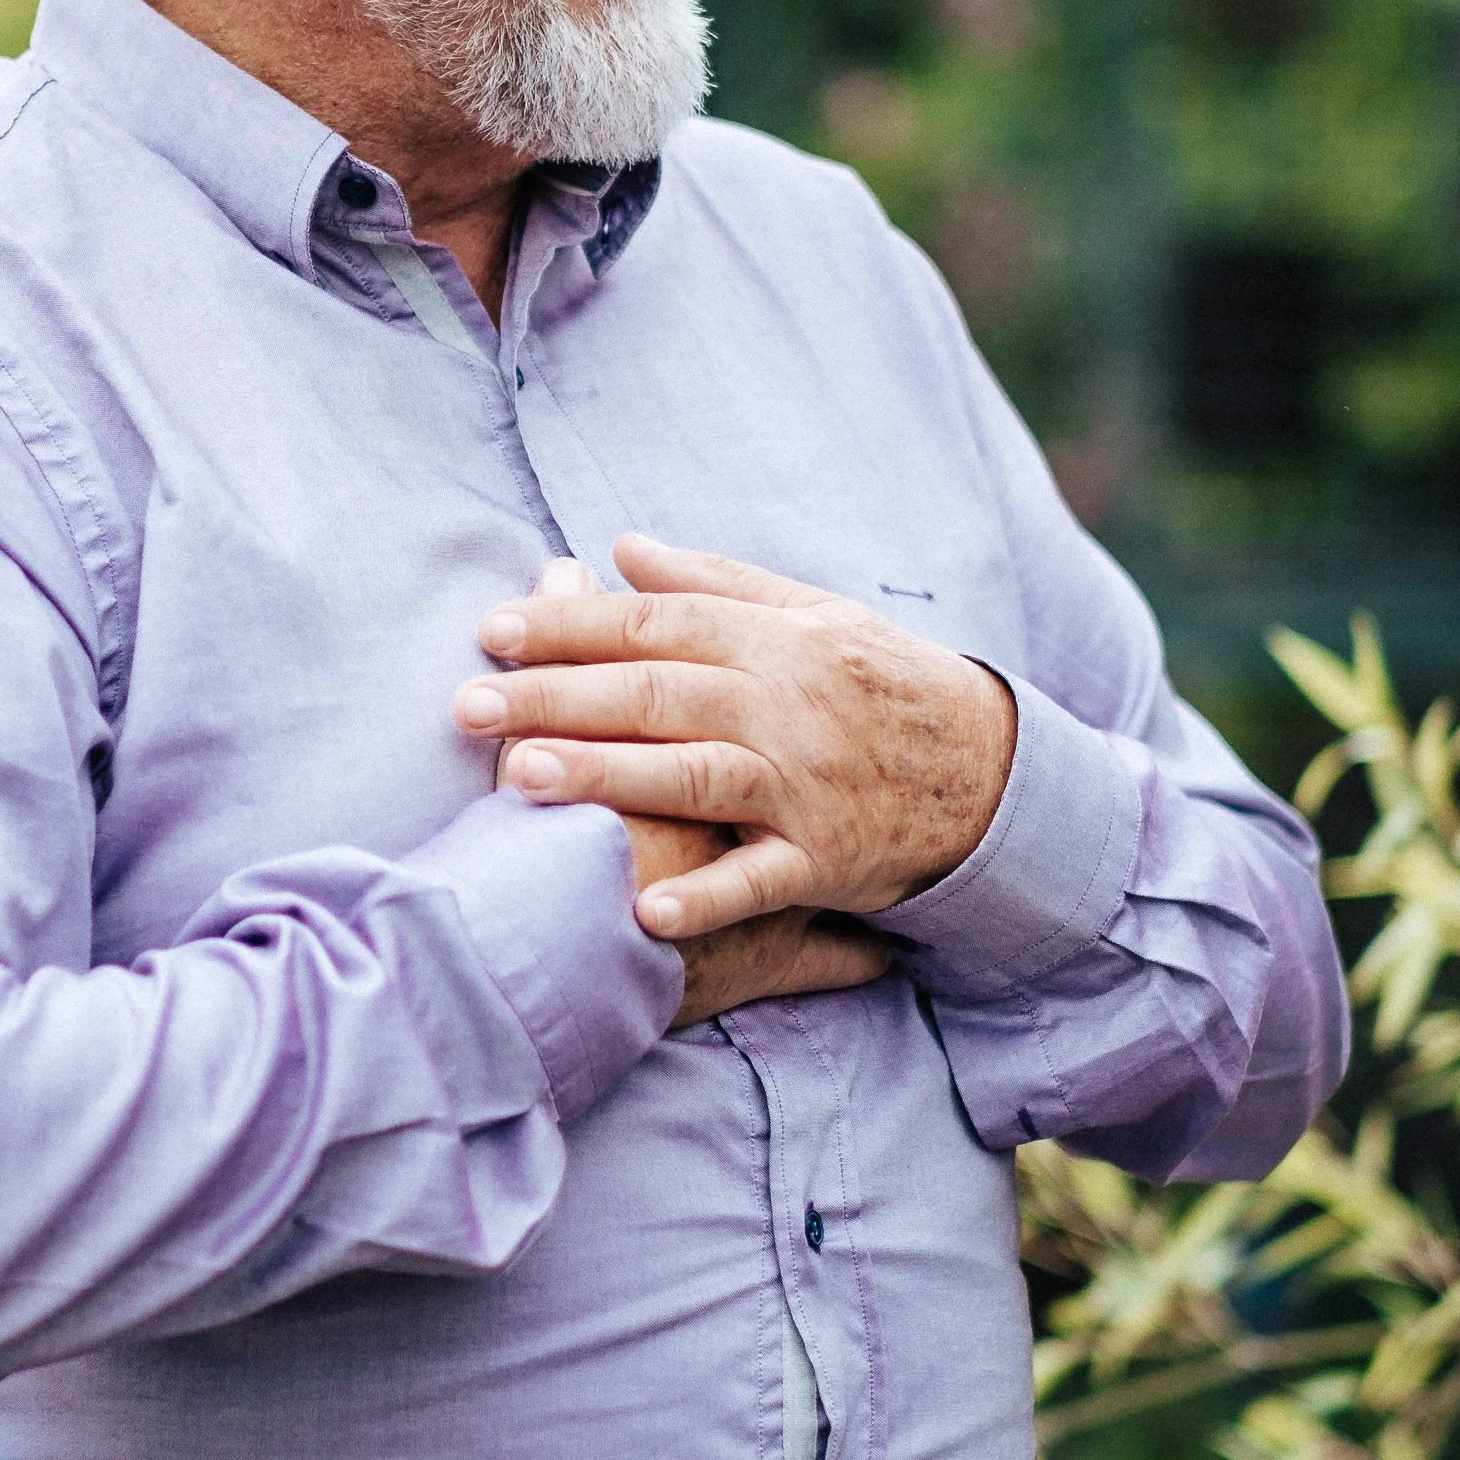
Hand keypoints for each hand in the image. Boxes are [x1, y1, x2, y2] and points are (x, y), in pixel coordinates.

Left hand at [491, 556, 894, 1018]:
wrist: (992, 770)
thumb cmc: (881, 686)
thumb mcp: (814, 614)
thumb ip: (714, 582)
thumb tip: (619, 547)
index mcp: (773, 642)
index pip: (656, 623)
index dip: (571, 625)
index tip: (491, 630)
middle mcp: (785, 707)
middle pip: (656, 694)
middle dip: (557, 697)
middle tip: (467, 704)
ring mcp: (805, 787)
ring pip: (694, 774)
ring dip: (609, 776)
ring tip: (523, 776)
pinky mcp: (827, 860)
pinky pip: (760, 881)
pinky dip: (705, 897)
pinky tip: (643, 912)